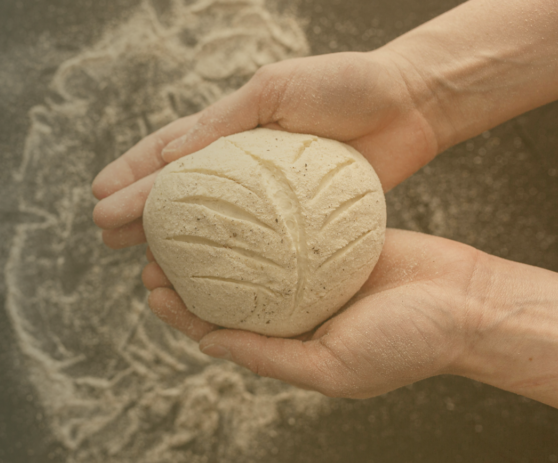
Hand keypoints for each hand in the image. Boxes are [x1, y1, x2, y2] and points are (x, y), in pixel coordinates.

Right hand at [92, 51, 438, 248]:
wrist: (410, 105)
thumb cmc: (344, 86)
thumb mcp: (276, 89)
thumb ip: (223, 121)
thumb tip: (169, 156)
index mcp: (227, 128)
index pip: (165, 154)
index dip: (130, 175)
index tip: (98, 199)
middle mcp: (238, 164)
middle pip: (176, 194)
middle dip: (137, 214)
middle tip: (106, 238)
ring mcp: (266, 196)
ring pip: (207, 224)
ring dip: (171, 243)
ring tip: (142, 266)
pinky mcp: (297, 222)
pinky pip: (253, 247)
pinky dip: (223, 262)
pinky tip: (203, 279)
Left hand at [144, 229, 477, 397]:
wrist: (468, 303)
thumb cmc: (407, 343)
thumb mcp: (331, 368)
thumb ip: (269, 358)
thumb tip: (209, 345)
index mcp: (289, 342)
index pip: (220, 328)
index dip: (181, 312)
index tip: (151, 288)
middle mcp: (293, 307)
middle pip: (226, 288)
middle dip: (186, 272)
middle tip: (152, 250)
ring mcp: (311, 272)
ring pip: (249, 254)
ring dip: (215, 241)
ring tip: (180, 220)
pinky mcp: (331, 238)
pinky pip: (284, 225)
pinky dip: (256, 217)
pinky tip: (231, 199)